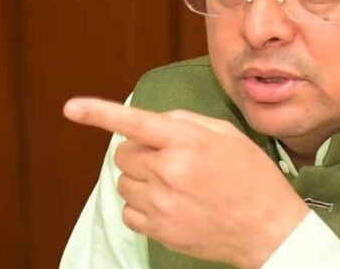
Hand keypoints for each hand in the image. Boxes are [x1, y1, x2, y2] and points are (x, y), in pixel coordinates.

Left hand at [64, 97, 308, 267]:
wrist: (268, 228)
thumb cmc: (254, 177)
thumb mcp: (229, 135)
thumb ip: (188, 121)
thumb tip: (156, 121)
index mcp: (187, 143)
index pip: (136, 123)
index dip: (99, 113)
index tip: (71, 108)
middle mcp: (169, 172)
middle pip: (124, 154)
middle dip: (141, 151)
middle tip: (170, 158)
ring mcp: (161, 205)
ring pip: (124, 183)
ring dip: (142, 178)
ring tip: (176, 183)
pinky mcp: (159, 230)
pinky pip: (129, 211)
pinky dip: (143, 204)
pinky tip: (171, 203)